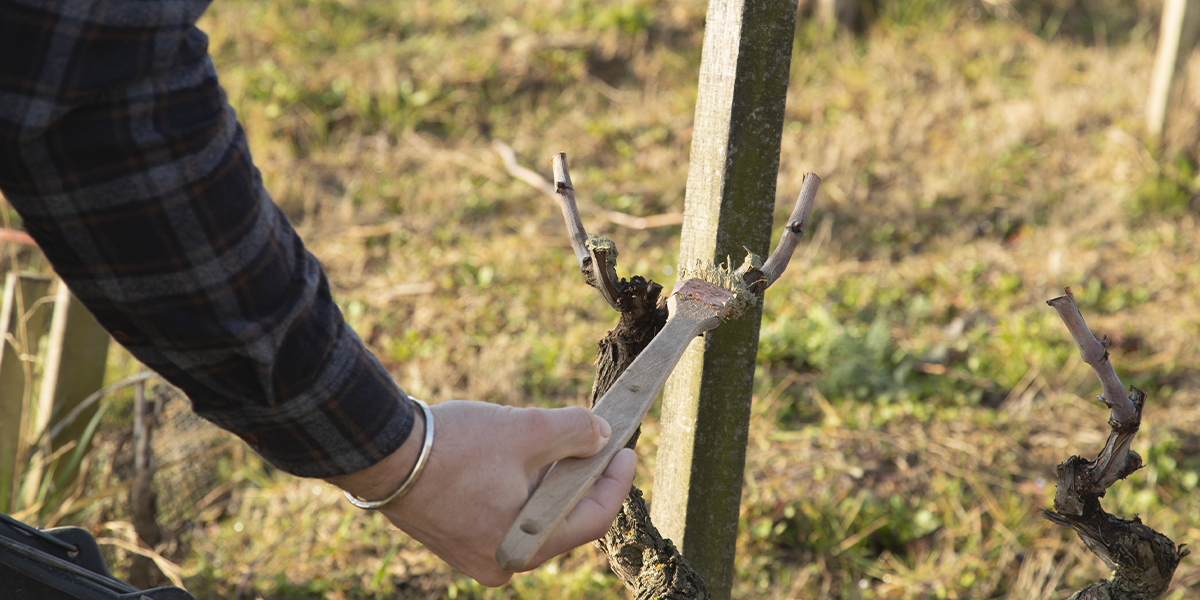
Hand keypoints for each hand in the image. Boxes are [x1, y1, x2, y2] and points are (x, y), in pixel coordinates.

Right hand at [327, 400, 636, 586]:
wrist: (382, 455)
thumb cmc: (454, 447)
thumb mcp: (527, 429)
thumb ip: (575, 432)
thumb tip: (601, 436)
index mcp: (528, 545)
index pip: (594, 517)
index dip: (616, 480)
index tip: (625, 448)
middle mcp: (504, 562)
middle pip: (561, 518)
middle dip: (578, 477)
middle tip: (590, 440)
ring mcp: (477, 556)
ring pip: (530, 516)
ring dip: (545, 481)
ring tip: (548, 441)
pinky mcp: (455, 542)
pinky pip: (502, 516)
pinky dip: (515, 489)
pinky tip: (511, 457)